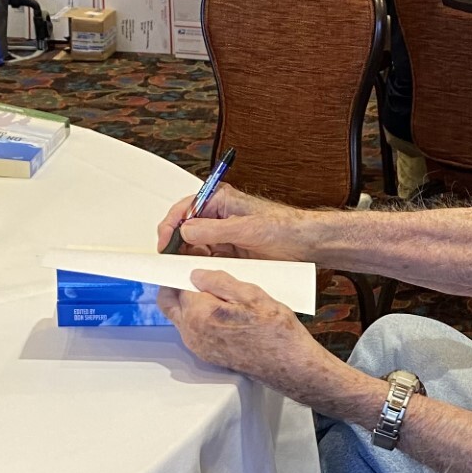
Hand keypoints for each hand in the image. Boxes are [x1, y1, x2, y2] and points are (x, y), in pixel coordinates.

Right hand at [157, 184, 311, 260]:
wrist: (306, 244)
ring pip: (193, 246)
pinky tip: (201, 273)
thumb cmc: (285, 228)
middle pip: (184, 229)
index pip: (183, 209)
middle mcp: (217, 215)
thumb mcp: (247, 229)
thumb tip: (186, 231)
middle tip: (172, 262)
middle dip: (177, 245)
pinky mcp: (228, 250)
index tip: (165, 244)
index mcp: (219, 199)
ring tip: (186, 269)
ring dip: (189, 258)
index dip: (170, 227)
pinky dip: (201, 266)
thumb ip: (215, 230)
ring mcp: (222, 234)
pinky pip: (207, 258)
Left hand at [159, 269, 338, 395]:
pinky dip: (199, 317)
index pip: (174, 284)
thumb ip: (218, 281)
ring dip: (189, 302)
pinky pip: (193, 330)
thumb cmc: (275, 331)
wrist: (288, 364)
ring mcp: (198, 346)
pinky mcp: (207, 354)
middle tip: (198, 276)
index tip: (191, 263)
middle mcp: (192, 332)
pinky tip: (223, 311)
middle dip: (177, 285)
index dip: (182, 270)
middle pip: (168, 303)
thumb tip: (197, 274)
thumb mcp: (251, 294)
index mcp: (199, 313)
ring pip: (180, 317)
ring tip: (217, 293)